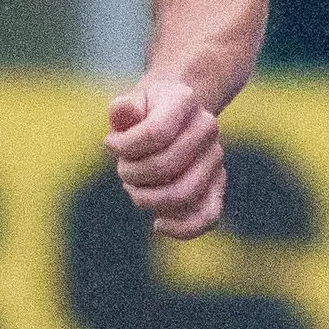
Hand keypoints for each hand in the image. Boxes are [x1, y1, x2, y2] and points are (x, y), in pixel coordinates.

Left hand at [104, 76, 225, 238]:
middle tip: (122, 168)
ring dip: (148, 198)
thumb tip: (122, 111)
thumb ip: (123, 108)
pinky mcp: (217, 186)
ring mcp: (215, 158)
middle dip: (132, 173)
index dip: (125, 147)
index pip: (156, 132)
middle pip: (167, 165)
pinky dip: (182, 228)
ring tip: (135, 189)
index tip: (110, 143)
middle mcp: (207, 127)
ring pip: (183, 194)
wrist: (170, 118)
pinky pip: (208, 216)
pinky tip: (158, 224)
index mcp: (185, 100)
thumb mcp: (129, 104)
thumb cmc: (142, 114)